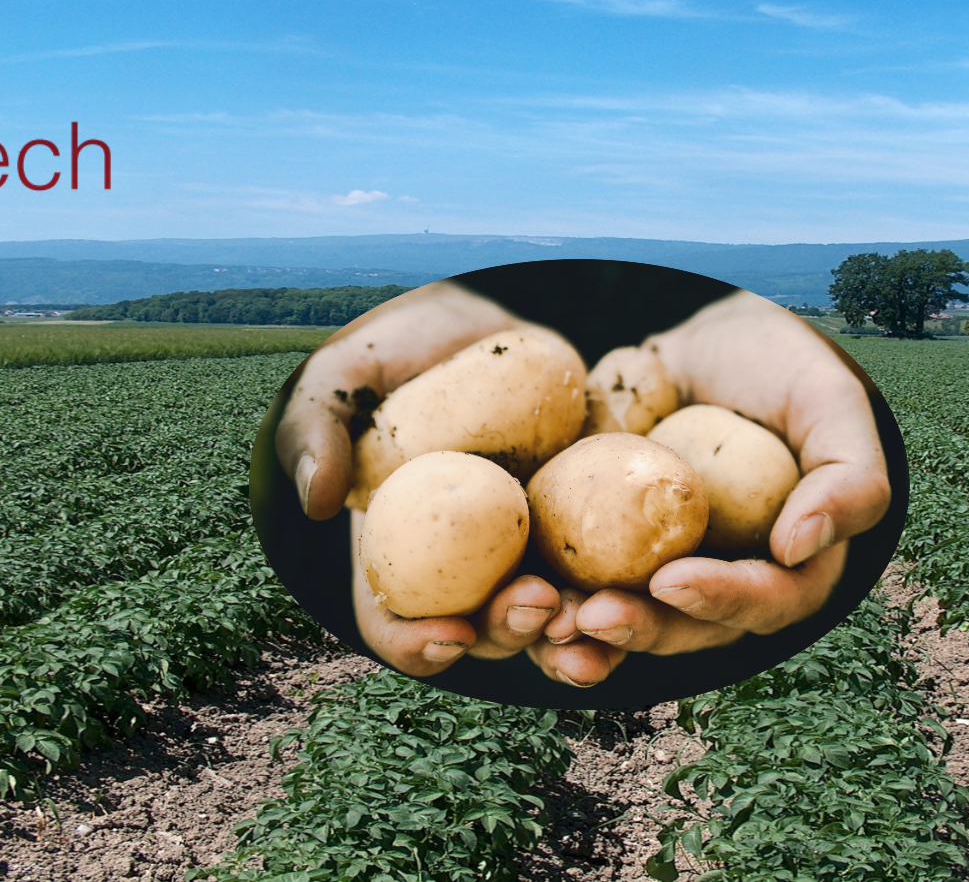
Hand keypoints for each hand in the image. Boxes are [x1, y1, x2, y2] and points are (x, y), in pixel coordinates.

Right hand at [281, 284, 628, 684]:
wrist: (477, 323)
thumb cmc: (391, 355)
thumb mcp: (339, 377)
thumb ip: (314, 429)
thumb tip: (318, 500)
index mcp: (397, 556)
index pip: (395, 625)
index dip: (417, 645)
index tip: (451, 634)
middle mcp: (464, 570)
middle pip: (485, 630)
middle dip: (513, 632)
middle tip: (540, 602)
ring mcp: (527, 550)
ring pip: (554, 617)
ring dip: (578, 630)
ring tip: (600, 612)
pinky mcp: (585, 522)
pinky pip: (610, 570)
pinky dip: (630, 586)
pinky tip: (655, 582)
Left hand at [574, 290, 888, 654]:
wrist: (712, 342)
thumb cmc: (787, 370)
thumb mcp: (832, 404)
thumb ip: (849, 475)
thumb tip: (800, 547)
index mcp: (788, 568)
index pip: (763, 602)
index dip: (720, 600)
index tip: (674, 579)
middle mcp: (722, 584)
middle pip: (685, 631)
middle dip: (638, 630)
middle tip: (592, 617)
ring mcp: (659, 572)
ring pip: (624, 627)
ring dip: (583, 638)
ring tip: (544, 621)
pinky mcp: (602, 552)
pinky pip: (572, 590)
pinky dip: (540, 604)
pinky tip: (509, 596)